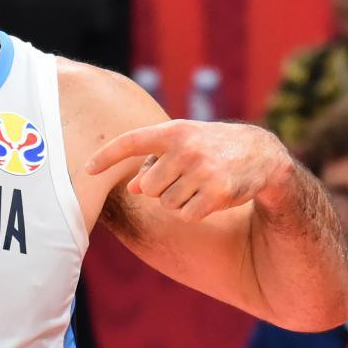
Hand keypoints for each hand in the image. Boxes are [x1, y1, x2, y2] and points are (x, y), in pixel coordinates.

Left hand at [86, 120, 296, 221]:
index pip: (131, 141)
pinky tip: (209, 198)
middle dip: (159, 189)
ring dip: (178, 201)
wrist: (261, 155)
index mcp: (174, 132)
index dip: (107, 155)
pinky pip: (185, 215)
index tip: (87, 168)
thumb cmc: (212, 148)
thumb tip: (130, 187)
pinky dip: (193, 212)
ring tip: (199, 185)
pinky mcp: (216, 193)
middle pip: (147, 187)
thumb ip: (154, 163)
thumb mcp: (183, 146)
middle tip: (182, 179)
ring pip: (165, 203)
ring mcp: (201, 171)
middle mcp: (186, 149)